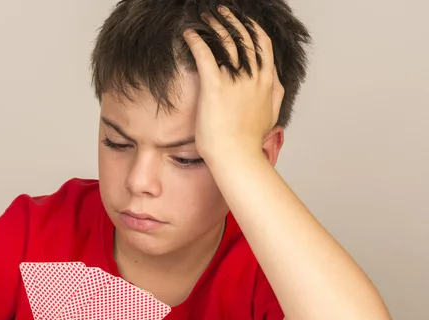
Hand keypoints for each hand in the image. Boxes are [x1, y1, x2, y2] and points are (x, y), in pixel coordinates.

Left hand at [183, 6, 283, 163]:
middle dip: (233, 20)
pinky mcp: (215, 87)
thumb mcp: (272, 114)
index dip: (253, 29)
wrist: (237, 156)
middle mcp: (253, 77)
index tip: (244, 21)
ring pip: (227, 42)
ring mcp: (235, 81)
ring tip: (204, 18)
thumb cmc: (249, 140)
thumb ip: (276, 94)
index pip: (263, 45)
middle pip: (245, 38)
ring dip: (215, 25)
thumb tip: (278, 82)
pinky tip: (188, 34)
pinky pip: (204, 55)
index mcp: (267, 81)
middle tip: (220, 12)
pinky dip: (196, 41)